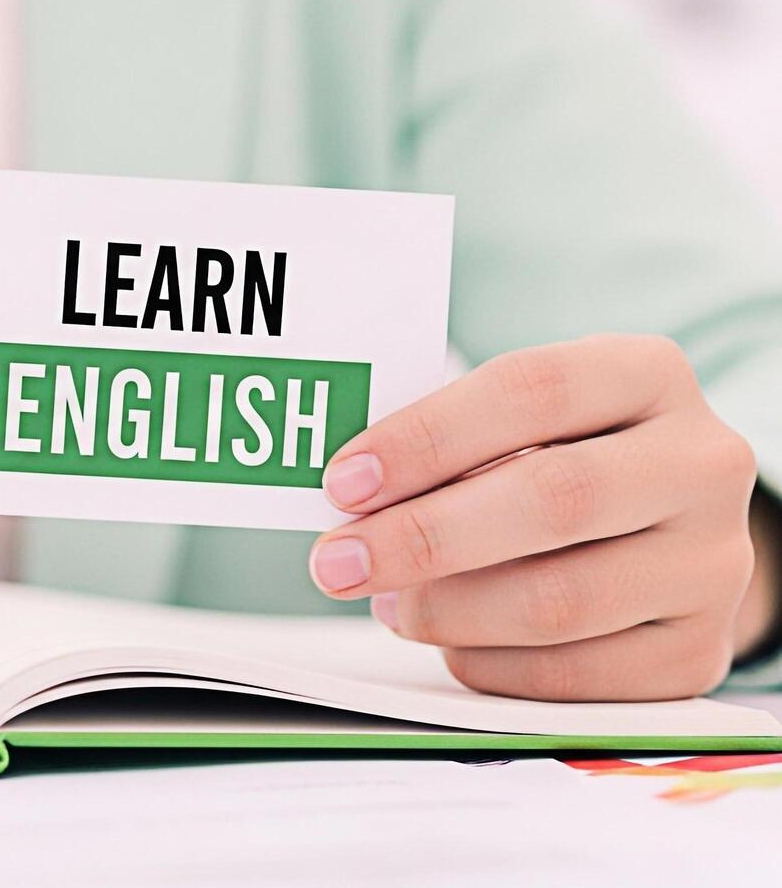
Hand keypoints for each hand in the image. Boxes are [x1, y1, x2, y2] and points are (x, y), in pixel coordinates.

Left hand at [308, 334, 764, 700]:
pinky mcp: (696, 654)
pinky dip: (488, 663)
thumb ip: (450, 444)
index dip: (427, 438)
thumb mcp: (519, 423)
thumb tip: (350, 499)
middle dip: (424, 537)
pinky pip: (572, 676)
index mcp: (648, 375)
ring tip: (388, 602)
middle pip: (553, 498)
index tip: (344, 482)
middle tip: (338, 561)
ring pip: (558, 600)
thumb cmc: (559, 460)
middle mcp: (701, 463)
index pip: (531, 390)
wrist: (664, 534)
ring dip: (445, 609)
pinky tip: (448, 641)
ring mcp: (712, 564)